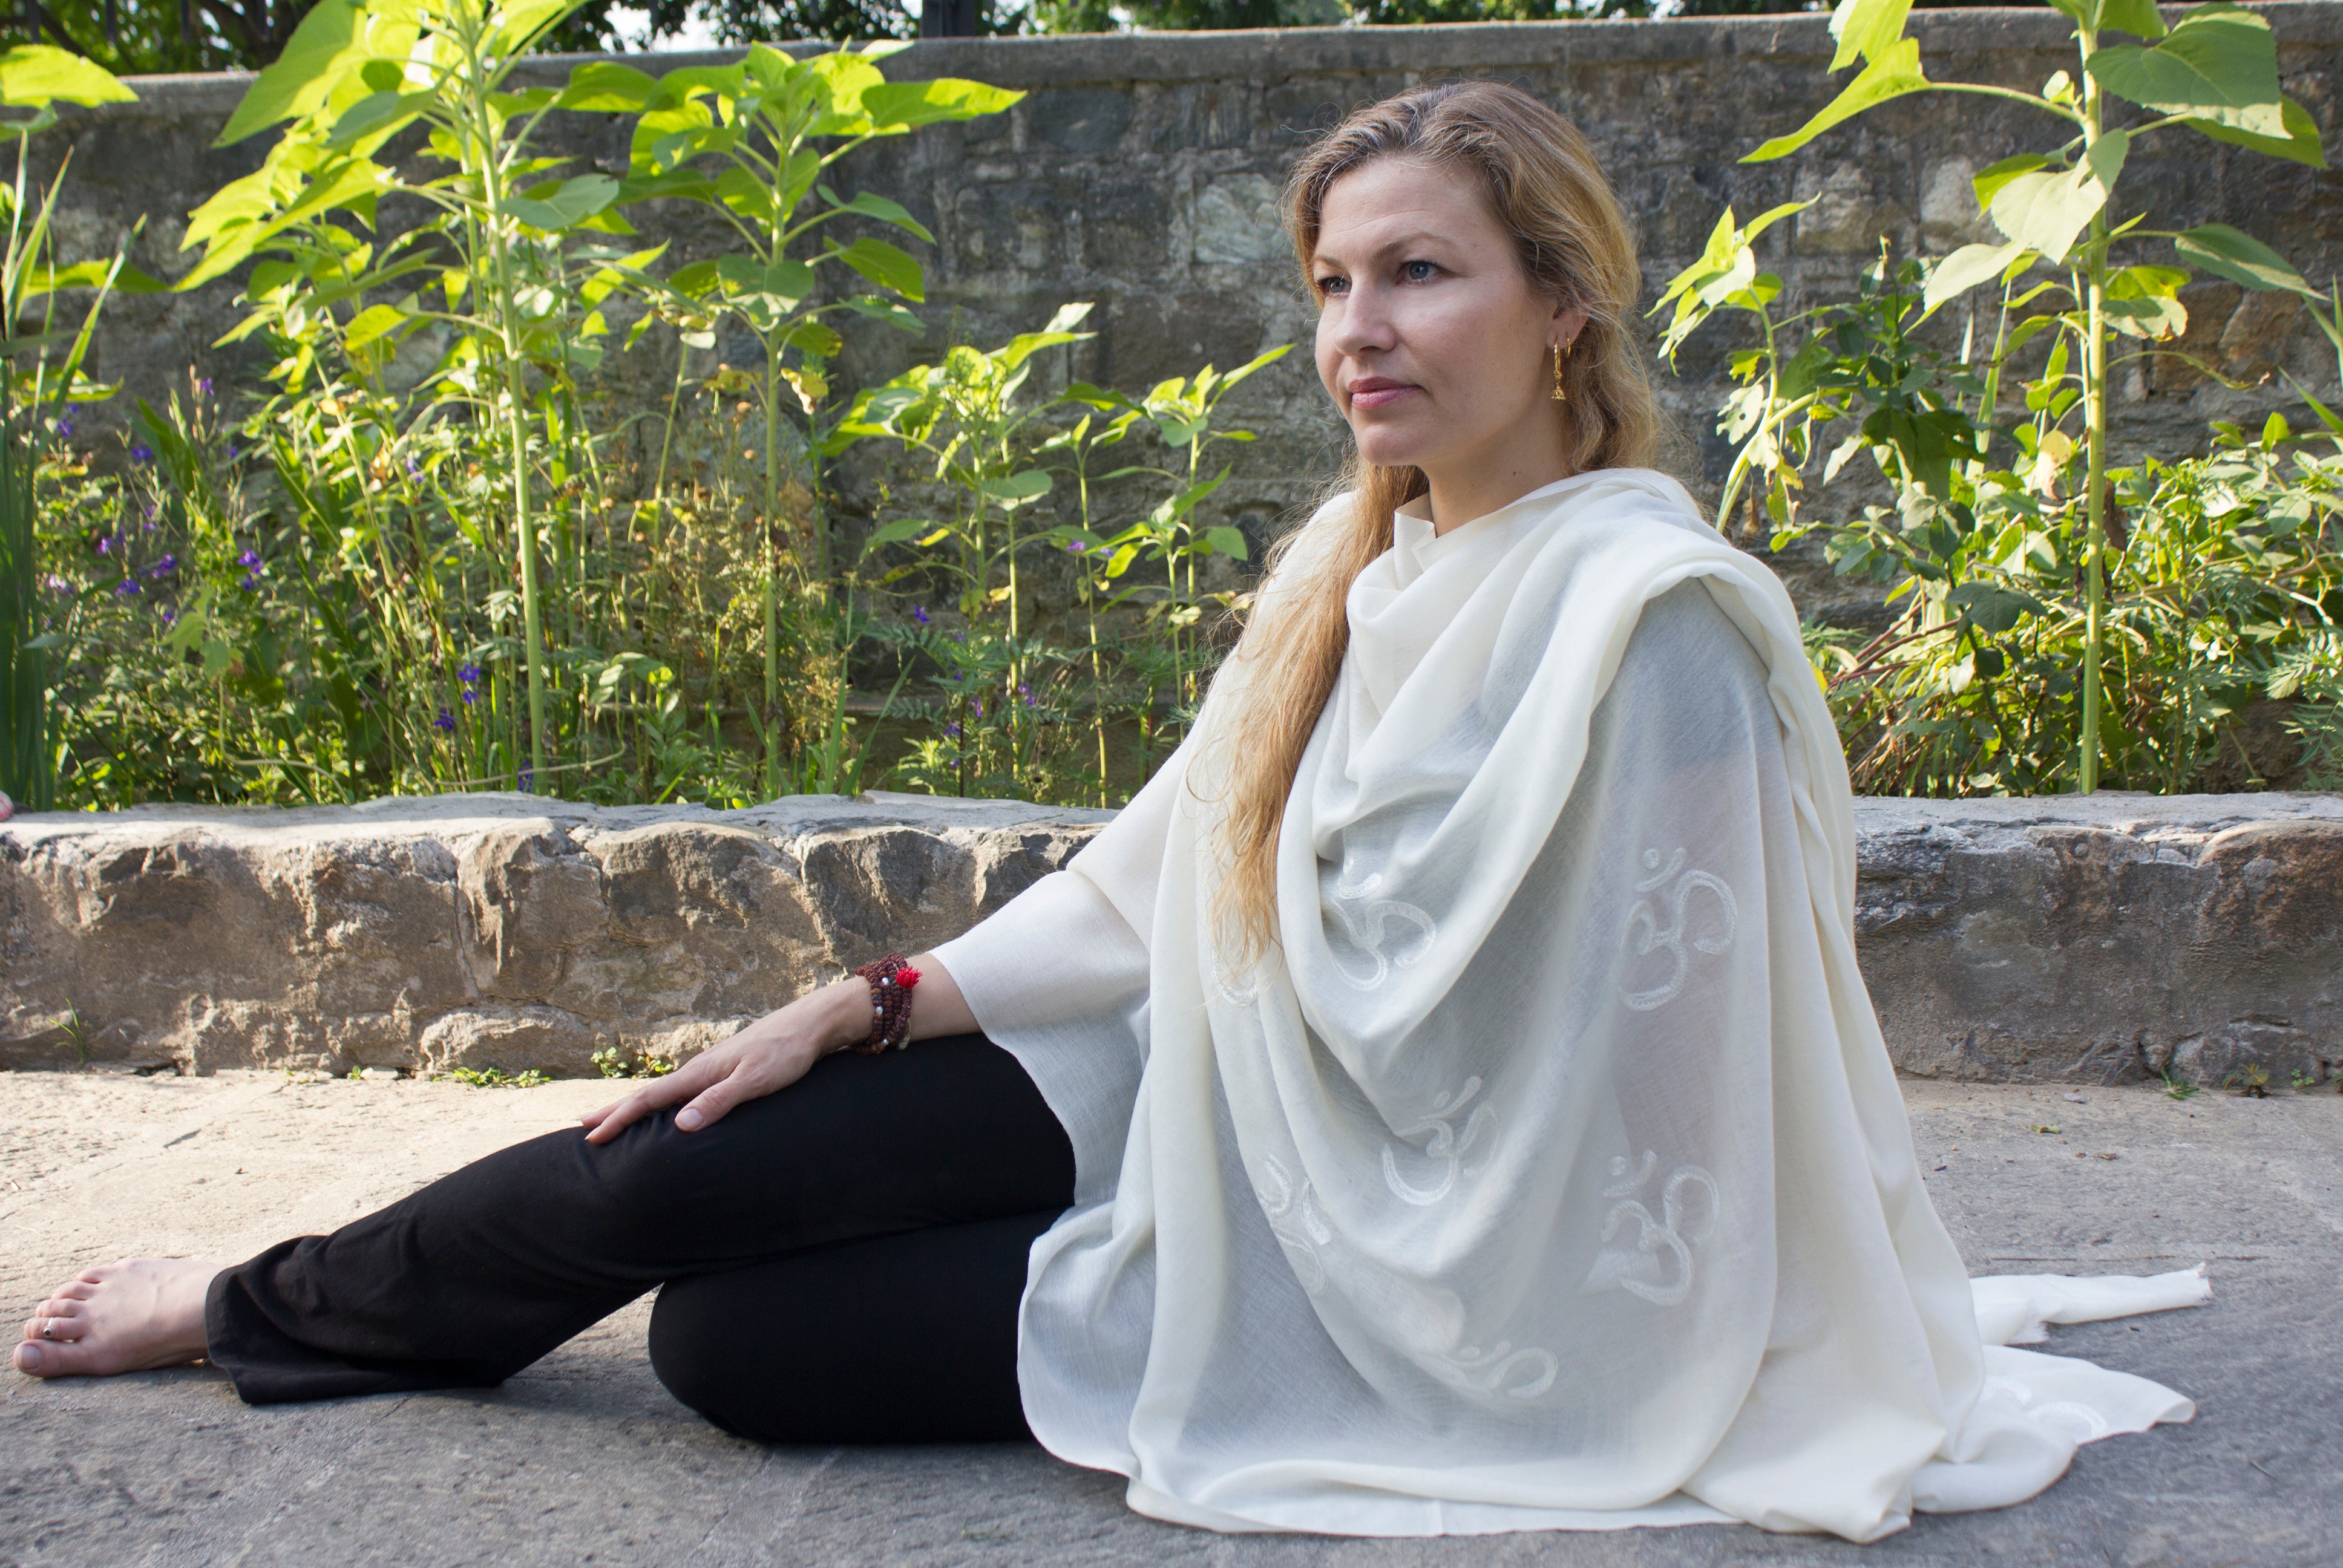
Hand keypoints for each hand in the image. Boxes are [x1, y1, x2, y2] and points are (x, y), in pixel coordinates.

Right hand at [579, 979, 866, 1144]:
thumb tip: (680, 1126)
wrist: (811, 1025)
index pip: (649, 1099)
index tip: (591, 1135)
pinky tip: (668, 1107)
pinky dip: (663, 1101)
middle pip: (649, 1093)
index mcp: (700, 1073)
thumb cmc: (786, 1053)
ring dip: (636, 1106)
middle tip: (583, 1125)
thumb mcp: (754, 1082)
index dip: (619, 1118)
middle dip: (615, 1111)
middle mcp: (699, 1069)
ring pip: (664, 1091)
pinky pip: (683, 1090)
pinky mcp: (726, 1070)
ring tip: (614, 1118)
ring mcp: (712, 1069)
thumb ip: (719, 1102)